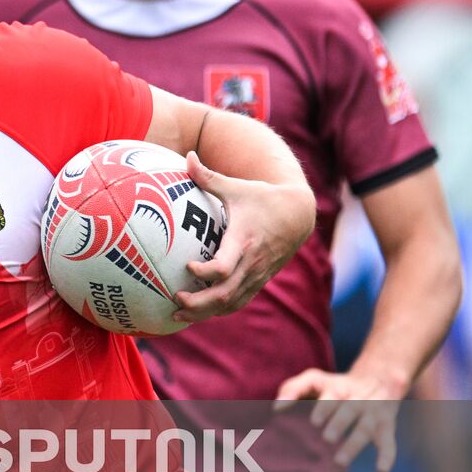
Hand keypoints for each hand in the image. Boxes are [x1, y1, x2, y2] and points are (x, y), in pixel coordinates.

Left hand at [174, 151, 312, 322]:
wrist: (298, 214)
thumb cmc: (261, 197)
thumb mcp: (236, 187)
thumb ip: (208, 176)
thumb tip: (187, 156)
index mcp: (245, 240)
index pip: (227, 266)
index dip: (207, 272)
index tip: (188, 267)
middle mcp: (252, 262)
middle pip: (225, 294)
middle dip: (199, 303)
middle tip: (174, 300)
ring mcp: (256, 275)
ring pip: (231, 303)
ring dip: (205, 313)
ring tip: (177, 314)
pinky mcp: (258, 280)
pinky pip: (238, 302)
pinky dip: (218, 310)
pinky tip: (197, 313)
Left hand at [273, 367, 407, 471]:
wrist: (379, 378)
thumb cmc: (336, 384)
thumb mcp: (314, 379)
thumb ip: (292, 389)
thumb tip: (276, 409)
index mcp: (338, 388)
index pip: (332, 395)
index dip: (325, 408)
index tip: (315, 421)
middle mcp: (357, 400)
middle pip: (349, 411)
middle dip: (339, 424)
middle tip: (327, 438)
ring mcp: (373, 414)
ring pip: (365, 429)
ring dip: (354, 444)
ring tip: (339, 461)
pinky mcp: (386, 427)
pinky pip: (389, 442)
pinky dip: (387, 456)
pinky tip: (382, 471)